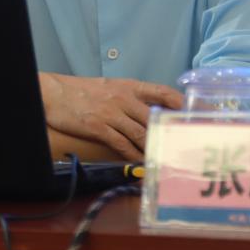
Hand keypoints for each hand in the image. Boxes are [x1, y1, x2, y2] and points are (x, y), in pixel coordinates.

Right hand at [38, 72, 183, 160]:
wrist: (54, 93)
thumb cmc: (82, 91)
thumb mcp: (110, 86)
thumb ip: (131, 97)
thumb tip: (151, 111)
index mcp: (129, 86)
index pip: (162, 92)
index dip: (180, 104)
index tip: (195, 115)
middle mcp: (124, 98)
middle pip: (155, 118)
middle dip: (170, 133)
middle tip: (183, 147)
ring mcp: (112, 113)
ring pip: (141, 133)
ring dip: (153, 148)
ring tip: (166, 160)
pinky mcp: (99, 127)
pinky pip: (122, 144)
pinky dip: (133, 155)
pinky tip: (140, 163)